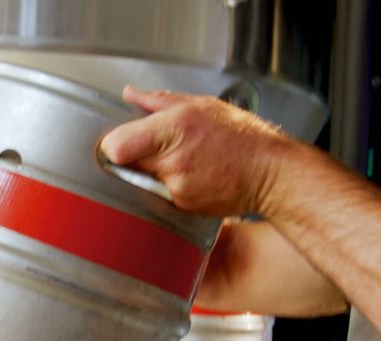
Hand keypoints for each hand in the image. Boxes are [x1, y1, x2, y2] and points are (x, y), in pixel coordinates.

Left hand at [99, 85, 294, 216]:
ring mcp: (177, 187)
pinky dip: (167, 186)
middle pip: (125, 163)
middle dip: (131, 155)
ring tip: (180, 160)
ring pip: (142, 179)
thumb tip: (131, 95)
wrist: (269, 173)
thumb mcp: (202, 105)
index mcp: (175, 127)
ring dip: (150, 171)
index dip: (111, 145)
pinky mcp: (182, 205)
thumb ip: (159, 101)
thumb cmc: (242, 138)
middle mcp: (173, 160)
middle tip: (149, 148)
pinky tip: (190, 175)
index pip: (116, 147)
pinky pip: (160, 194)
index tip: (116, 142)